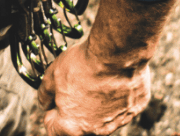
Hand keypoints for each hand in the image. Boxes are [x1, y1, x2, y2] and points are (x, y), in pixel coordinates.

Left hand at [36, 33, 152, 134]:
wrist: (117, 52)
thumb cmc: (84, 64)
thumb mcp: (52, 76)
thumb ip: (45, 94)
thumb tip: (44, 102)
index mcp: (71, 127)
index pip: (53, 129)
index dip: (51, 113)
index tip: (54, 99)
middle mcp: (96, 130)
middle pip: (79, 126)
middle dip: (73, 111)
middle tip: (74, 88)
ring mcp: (119, 121)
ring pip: (102, 118)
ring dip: (95, 106)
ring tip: (94, 81)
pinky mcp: (135, 109)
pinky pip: (122, 106)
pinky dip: (116, 97)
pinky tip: (112, 80)